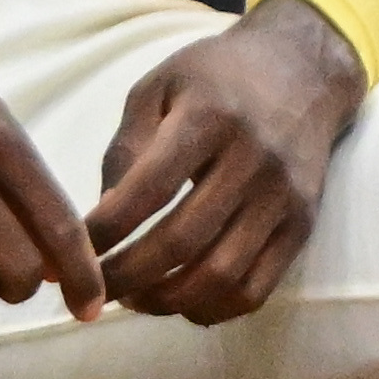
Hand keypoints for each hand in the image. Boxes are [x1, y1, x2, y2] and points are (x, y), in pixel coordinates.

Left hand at [81, 0, 367, 324]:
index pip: (148, 190)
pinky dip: (214, 309)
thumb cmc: (216, 76)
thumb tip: (102, 220)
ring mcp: (282, 197)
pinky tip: (181, 301)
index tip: (75, 251)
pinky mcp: (303, 225)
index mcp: (208, 117)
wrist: (303, 69)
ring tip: (134, 299)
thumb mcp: (158, 86)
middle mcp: (251, 159)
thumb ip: (125, 147)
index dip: (105, 231)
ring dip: (167, 301)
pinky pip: (257, 288)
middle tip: (94, 289)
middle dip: (126, 277)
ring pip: (221, 275)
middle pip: (182, 241)